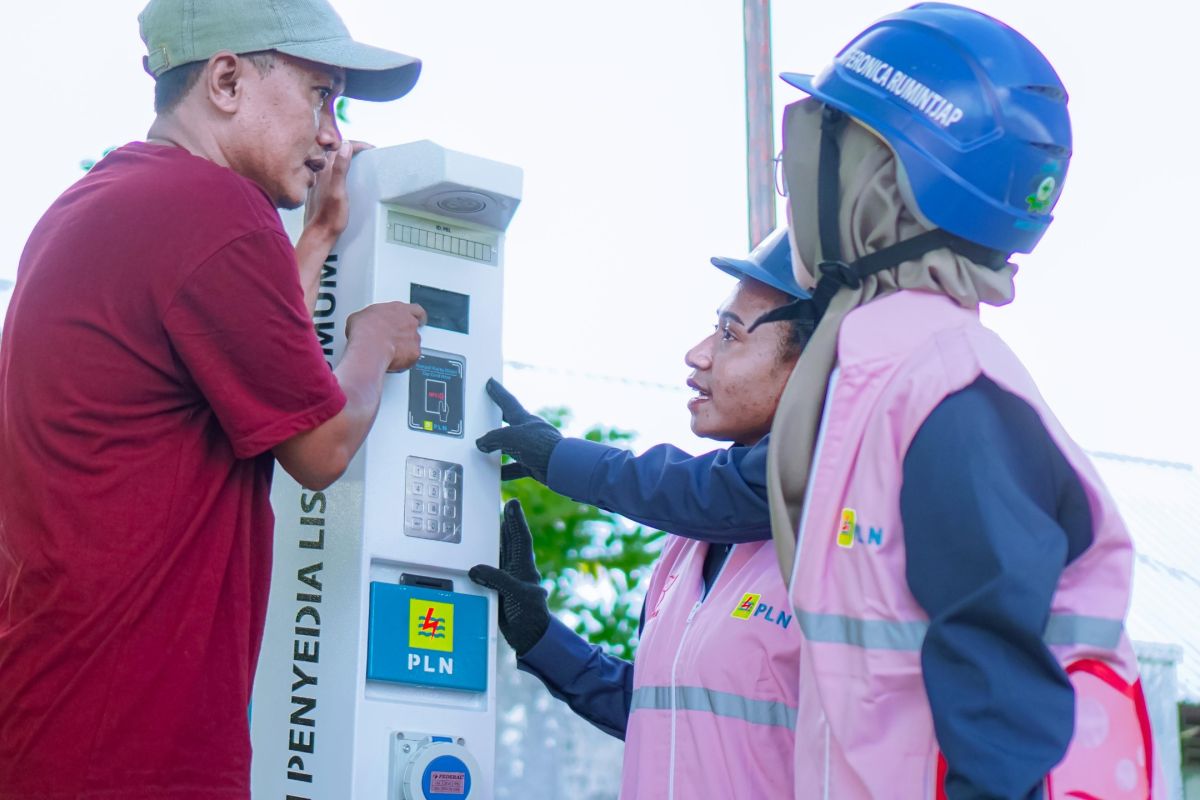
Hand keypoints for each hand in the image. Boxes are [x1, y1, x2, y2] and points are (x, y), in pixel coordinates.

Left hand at [303, 140, 373, 242]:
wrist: (319, 234)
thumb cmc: (329, 217)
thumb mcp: (339, 191)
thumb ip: (340, 168)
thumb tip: (345, 146)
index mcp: (324, 171)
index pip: (340, 148)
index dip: (356, 145)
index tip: (369, 148)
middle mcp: (320, 173)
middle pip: (335, 151)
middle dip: (350, 147)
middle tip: (365, 150)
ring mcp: (319, 180)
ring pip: (331, 160)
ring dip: (344, 156)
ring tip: (357, 158)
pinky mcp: (319, 188)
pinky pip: (330, 170)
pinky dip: (340, 166)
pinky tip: (345, 174)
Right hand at [344, 301, 425, 371]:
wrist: (369, 346)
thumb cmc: (364, 330)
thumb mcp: (361, 316)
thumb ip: (370, 318)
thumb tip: (363, 323)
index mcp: (398, 309)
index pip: (415, 309)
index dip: (416, 315)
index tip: (414, 319)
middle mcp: (409, 323)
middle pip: (415, 328)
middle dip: (407, 334)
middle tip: (396, 340)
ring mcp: (414, 338)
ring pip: (414, 344)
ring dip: (405, 348)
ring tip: (391, 353)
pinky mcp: (415, 354)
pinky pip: (412, 358)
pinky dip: (405, 361)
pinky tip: (393, 363)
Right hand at [469, 499, 550, 655]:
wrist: (529, 639)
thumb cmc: (530, 616)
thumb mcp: (516, 594)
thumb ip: (498, 579)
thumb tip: (476, 569)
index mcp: (525, 568)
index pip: (520, 538)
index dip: (516, 521)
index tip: (513, 503)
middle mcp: (517, 571)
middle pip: (511, 542)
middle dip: (507, 524)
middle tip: (503, 506)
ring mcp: (509, 581)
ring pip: (501, 555)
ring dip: (497, 540)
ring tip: (492, 525)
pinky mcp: (500, 591)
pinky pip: (491, 571)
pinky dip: (485, 561)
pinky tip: (479, 557)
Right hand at [475, 379, 562, 482]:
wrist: (561, 466)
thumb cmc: (541, 446)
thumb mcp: (511, 437)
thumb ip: (493, 438)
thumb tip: (481, 443)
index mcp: (524, 419)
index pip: (508, 402)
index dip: (498, 392)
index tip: (491, 382)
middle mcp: (528, 432)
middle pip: (508, 423)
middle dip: (497, 419)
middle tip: (488, 413)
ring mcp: (532, 448)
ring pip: (511, 447)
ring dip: (499, 450)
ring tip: (486, 451)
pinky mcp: (534, 463)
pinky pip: (516, 467)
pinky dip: (506, 470)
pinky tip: (498, 474)